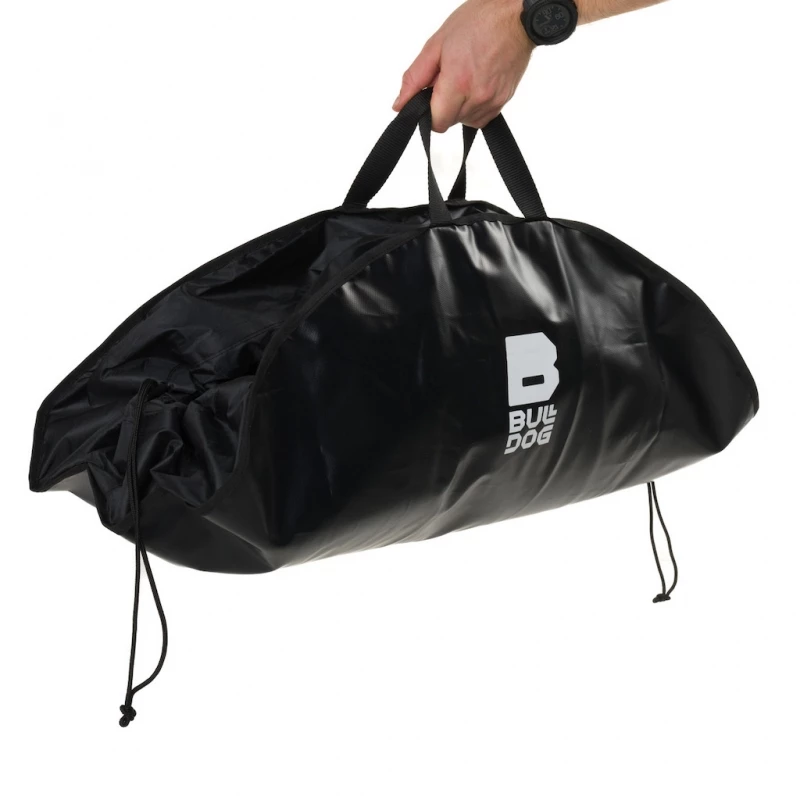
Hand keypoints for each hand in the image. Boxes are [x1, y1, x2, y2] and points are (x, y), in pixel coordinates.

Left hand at [393, 0, 533, 131]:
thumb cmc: (479, 22)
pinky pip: (481, 117)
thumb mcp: (437, 44)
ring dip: (459, 106)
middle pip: (449, 122)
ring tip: (465, 76)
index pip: (436, 123)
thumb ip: (415, 79)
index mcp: (458, 83)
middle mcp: (477, 97)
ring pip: (465, 121)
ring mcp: (492, 102)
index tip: (430, 95)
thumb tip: (400, 105)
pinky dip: (473, 106)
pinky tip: (476, 83)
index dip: (428, 112)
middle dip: (443, 105)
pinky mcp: (503, 102)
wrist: (516, 17)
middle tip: (449, 76)